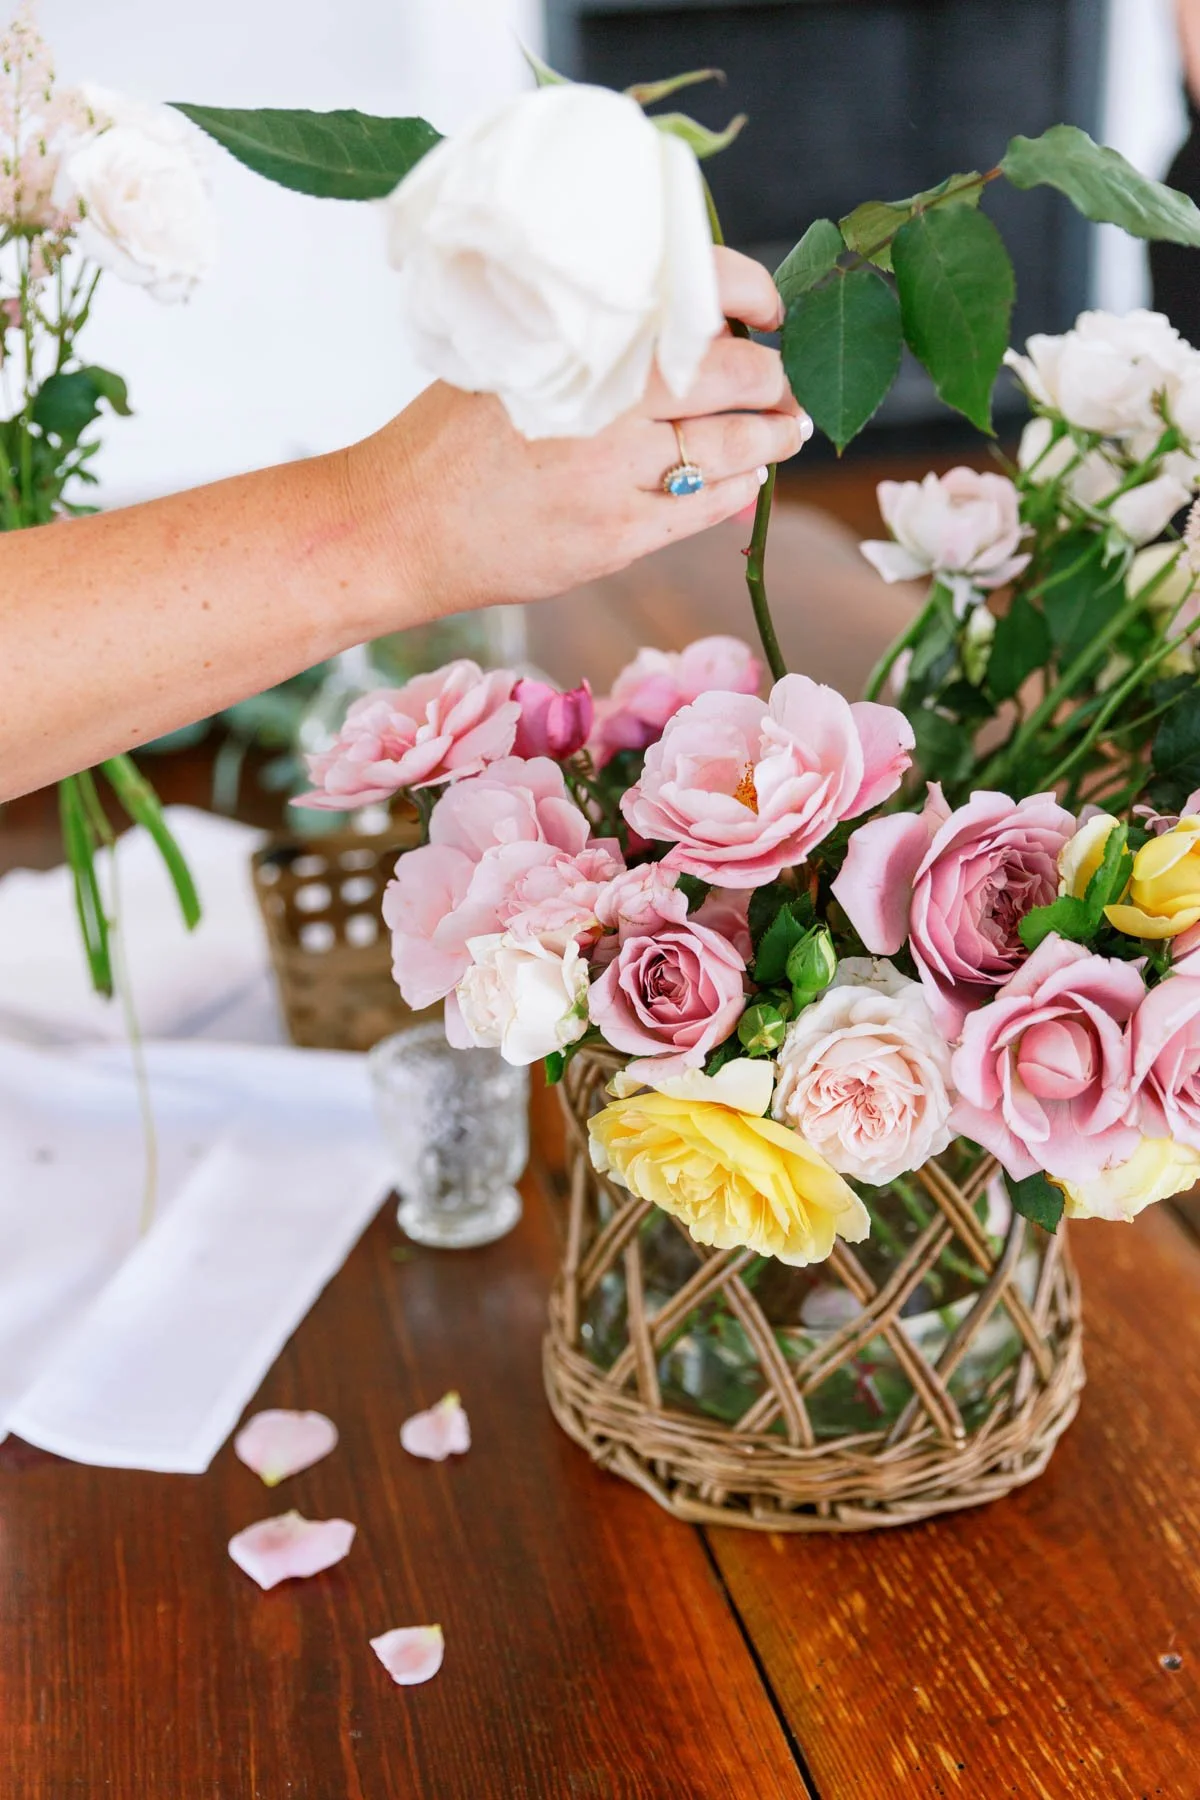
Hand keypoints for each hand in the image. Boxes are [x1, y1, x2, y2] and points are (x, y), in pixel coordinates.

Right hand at [347, 247, 808, 619]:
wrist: (394, 526)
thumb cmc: (449, 439)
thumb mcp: (506, 357)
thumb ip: (591, 346)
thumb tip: (692, 332)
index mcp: (575, 334)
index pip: (694, 289)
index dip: (750, 293)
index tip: (769, 308)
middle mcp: (599, 395)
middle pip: (733, 370)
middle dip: (773, 378)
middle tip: (781, 383)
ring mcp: (610, 469)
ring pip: (733, 444)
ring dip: (771, 437)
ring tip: (783, 431)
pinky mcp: (614, 533)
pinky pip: (706, 505)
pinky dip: (738, 488)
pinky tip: (744, 479)